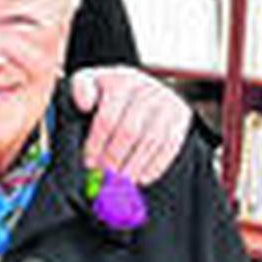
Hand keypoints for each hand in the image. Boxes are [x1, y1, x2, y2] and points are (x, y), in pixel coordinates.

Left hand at [71, 67, 190, 184]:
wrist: (142, 88)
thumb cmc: (108, 91)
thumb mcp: (90, 82)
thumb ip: (80, 90)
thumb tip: (84, 104)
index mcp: (120, 80)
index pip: (107, 118)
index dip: (96, 145)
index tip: (89, 162)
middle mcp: (146, 87)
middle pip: (129, 131)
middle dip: (113, 158)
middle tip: (103, 177)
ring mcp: (166, 101)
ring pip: (150, 140)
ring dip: (133, 166)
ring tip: (120, 182)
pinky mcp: (181, 115)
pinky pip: (170, 145)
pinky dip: (155, 166)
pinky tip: (142, 178)